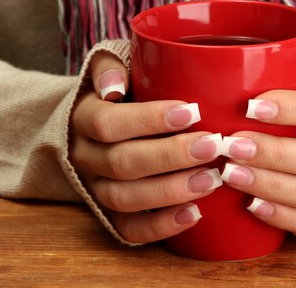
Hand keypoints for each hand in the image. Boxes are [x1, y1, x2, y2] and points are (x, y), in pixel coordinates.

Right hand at [69, 52, 223, 243]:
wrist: (91, 126)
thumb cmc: (118, 92)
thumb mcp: (109, 66)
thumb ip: (109, 66)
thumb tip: (113, 85)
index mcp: (82, 118)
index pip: (108, 123)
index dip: (149, 120)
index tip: (192, 111)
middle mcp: (84, 156)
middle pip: (121, 163)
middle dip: (170, 156)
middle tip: (213, 145)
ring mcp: (94, 188)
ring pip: (124, 199)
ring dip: (170, 192)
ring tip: (212, 180)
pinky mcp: (108, 213)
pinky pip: (128, 229)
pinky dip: (160, 227)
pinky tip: (195, 213)